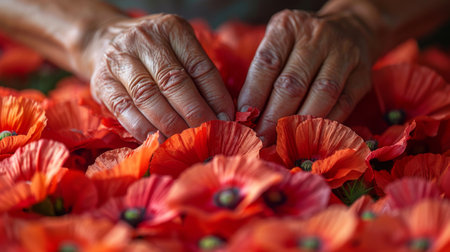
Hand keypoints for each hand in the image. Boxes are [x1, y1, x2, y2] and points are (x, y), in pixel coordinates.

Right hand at [85, 14, 234, 141]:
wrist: (103, 40)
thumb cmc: (153, 52)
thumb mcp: (178, 51)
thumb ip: (197, 76)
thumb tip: (222, 114)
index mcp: (171, 29)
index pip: (199, 66)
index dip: (216, 96)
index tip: (226, 120)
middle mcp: (144, 40)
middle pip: (173, 82)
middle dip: (194, 113)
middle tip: (207, 135)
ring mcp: (120, 59)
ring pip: (148, 97)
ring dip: (170, 125)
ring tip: (186, 142)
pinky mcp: (101, 81)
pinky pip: (125, 110)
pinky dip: (143, 129)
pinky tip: (159, 141)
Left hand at [237, 9, 374, 145]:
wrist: (351, 28)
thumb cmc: (302, 44)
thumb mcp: (279, 43)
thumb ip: (263, 72)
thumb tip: (246, 113)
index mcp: (288, 27)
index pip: (267, 63)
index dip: (254, 94)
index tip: (244, 118)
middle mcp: (317, 36)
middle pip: (293, 83)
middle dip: (274, 116)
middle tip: (261, 138)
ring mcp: (344, 54)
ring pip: (321, 94)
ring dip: (300, 123)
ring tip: (283, 141)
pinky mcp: (363, 74)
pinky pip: (344, 103)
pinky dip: (326, 123)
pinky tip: (311, 137)